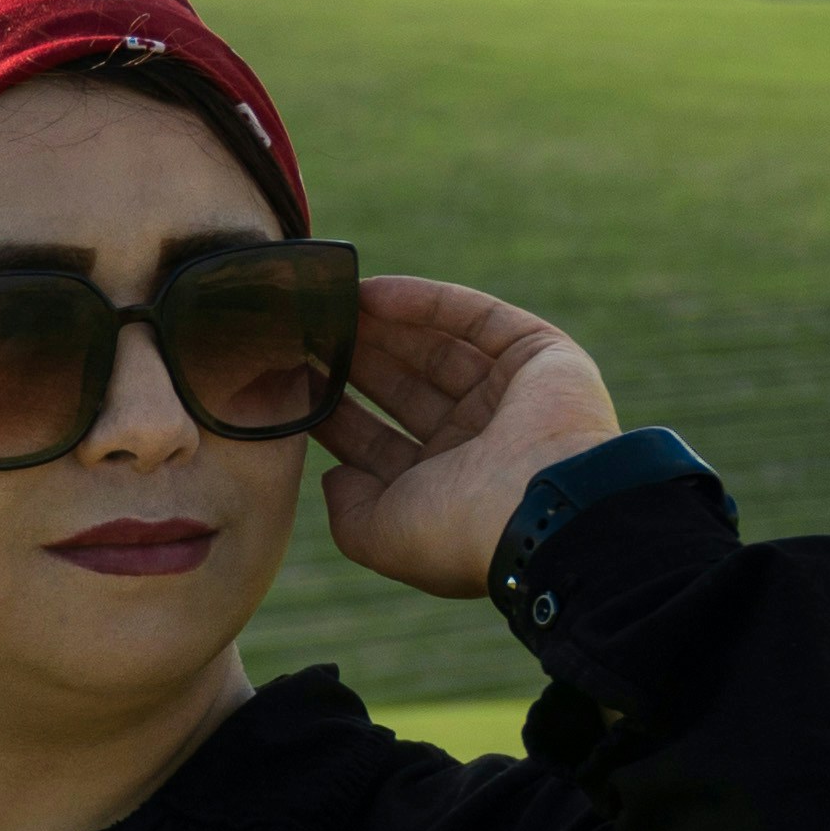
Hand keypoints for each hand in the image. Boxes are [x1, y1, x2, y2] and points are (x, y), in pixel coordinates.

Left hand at [315, 277, 620, 598]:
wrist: (542, 510)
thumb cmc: (458, 532)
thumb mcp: (381, 536)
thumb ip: (349, 510)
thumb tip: (333, 476)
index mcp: (445, 491)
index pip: (376, 443)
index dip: (333, 413)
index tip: (286, 383)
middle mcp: (477, 444)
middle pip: (403, 389)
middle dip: (354, 362)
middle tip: (303, 335)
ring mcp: (510, 398)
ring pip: (437, 348)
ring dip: (382, 327)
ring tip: (330, 307)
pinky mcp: (540, 355)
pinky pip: (476, 318)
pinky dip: (425, 302)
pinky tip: (372, 293)